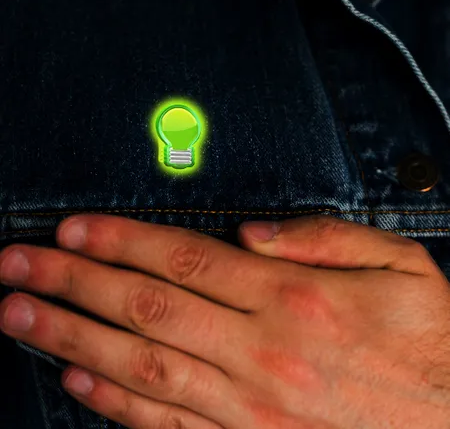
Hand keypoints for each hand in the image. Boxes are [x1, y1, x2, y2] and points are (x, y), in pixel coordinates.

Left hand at [1, 215, 449, 428]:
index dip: (121, 240)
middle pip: (145, 307)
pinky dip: (115, 402)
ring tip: (22, 318)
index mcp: (294, 297)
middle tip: (17, 267)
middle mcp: (261, 350)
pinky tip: (76, 382)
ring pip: (140, 365)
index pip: (183, 258)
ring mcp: (250, 405)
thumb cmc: (428, 339)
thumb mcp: (398, 265)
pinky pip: (168, 422)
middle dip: (73, 283)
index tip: (73, 229)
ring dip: (73, 339)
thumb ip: (321, 238)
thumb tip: (252, 233)